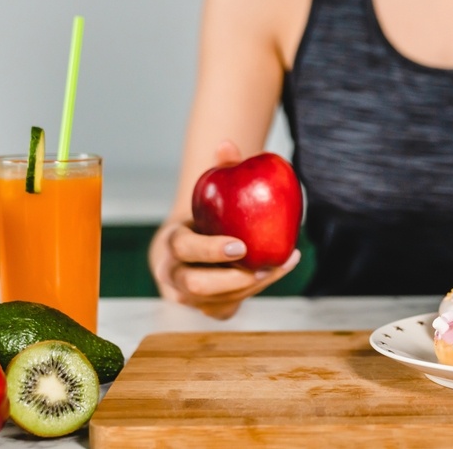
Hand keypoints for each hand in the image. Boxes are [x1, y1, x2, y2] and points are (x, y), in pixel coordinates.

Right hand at [149, 140, 300, 319]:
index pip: (184, 250)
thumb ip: (221, 167)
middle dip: (231, 280)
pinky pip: (230, 308)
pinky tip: (282, 268)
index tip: (241, 245)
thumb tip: (227, 143)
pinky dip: (257, 292)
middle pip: (195, 286)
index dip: (210, 251)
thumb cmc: (208, 212)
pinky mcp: (208, 309)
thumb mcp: (210, 191)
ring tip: (282, 263)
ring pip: (218, 302)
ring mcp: (189, 299)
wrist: (197, 242)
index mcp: (170, 245)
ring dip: (254, 287)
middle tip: (262, 267)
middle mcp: (174, 276)